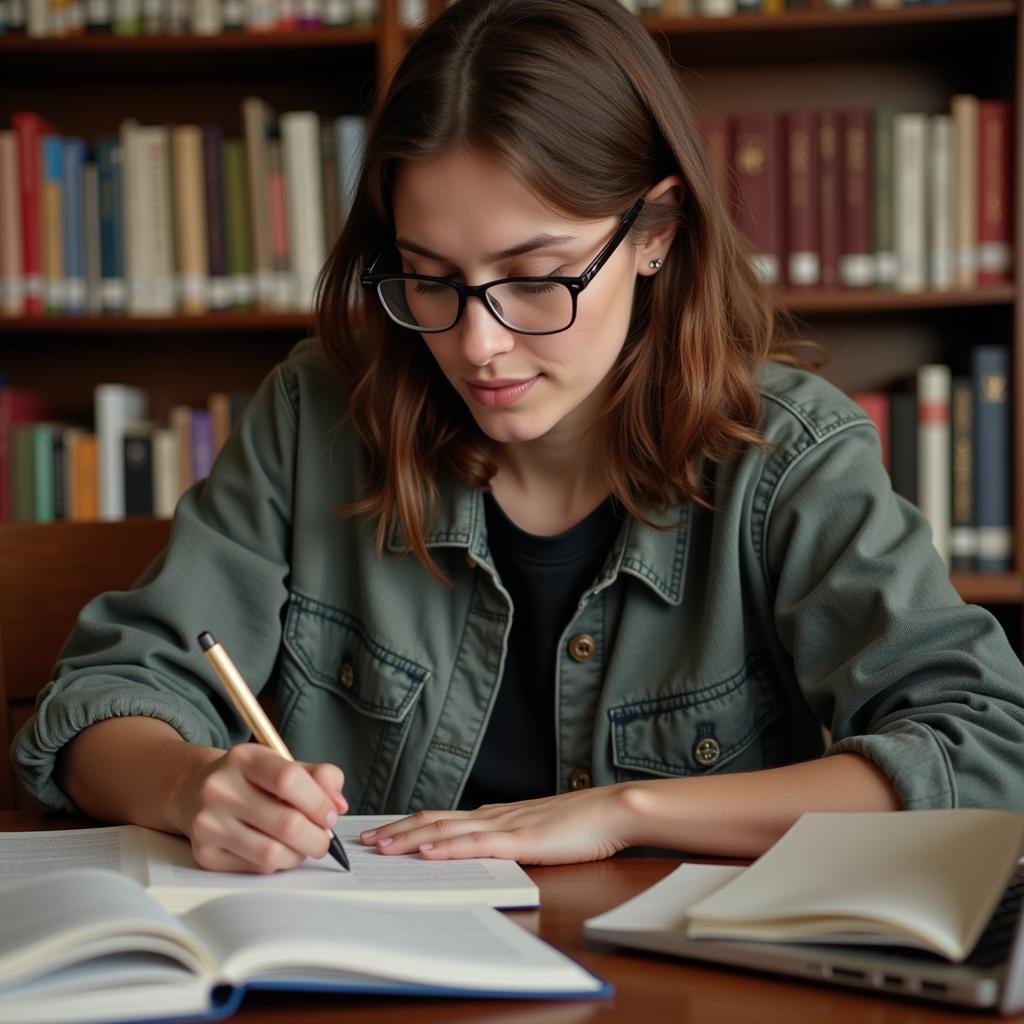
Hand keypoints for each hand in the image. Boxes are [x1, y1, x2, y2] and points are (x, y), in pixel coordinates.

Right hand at [177, 744, 347, 873]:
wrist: (194, 790)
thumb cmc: (251, 779)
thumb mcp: (283, 763)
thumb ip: (319, 777)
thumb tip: (338, 805)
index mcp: (243, 758)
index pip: (289, 780)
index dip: (319, 802)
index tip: (332, 815)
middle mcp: (220, 789)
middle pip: (286, 823)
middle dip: (317, 838)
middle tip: (325, 839)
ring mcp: (208, 823)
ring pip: (272, 853)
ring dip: (299, 855)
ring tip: (303, 845)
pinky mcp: (204, 854)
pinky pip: (256, 868)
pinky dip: (277, 864)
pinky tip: (277, 849)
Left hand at [359, 784, 638, 864]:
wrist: (612, 810)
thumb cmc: (581, 823)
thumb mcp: (538, 830)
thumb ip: (511, 836)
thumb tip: (487, 847)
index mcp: (497, 814)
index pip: (443, 817)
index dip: (409, 824)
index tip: (381, 832)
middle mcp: (494, 815)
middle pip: (434, 820)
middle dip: (397, 831)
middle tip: (364, 840)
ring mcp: (505, 825)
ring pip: (447, 830)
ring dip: (411, 838)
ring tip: (382, 847)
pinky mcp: (520, 840)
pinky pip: (476, 844)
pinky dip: (448, 847)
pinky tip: (428, 852)